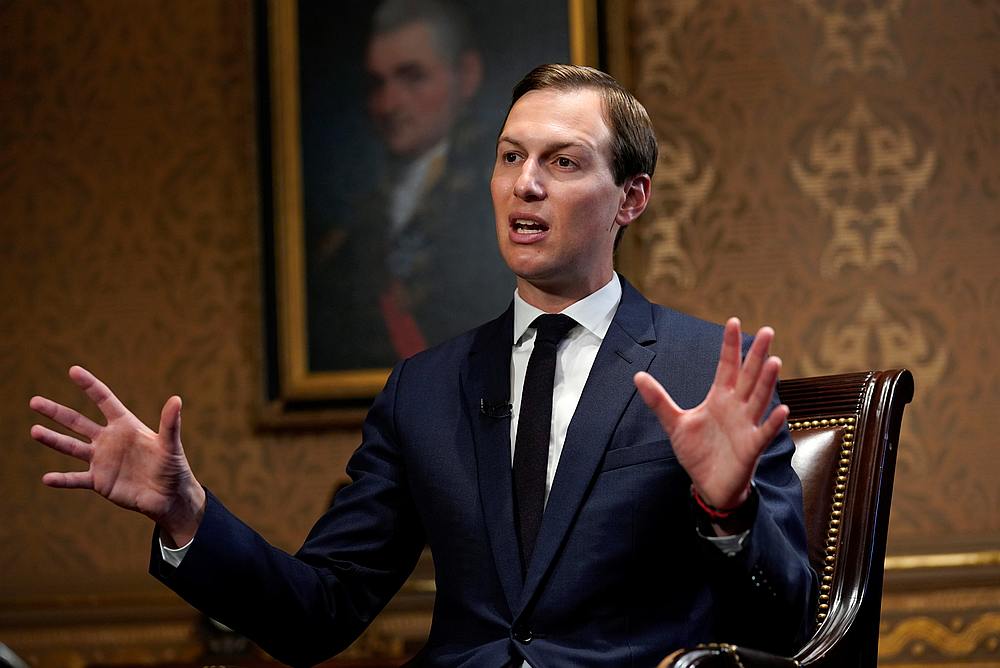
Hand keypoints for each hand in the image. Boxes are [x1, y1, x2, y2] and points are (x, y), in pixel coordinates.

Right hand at [29, 366, 204, 545]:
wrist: (169, 496)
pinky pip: (76, 479)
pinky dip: (62, 479)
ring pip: (71, 447)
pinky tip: (46, 478)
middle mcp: (109, 440)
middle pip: (77, 422)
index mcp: (125, 426)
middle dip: (56, 412)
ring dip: (52, 439)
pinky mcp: (99, 481)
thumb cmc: (173, 467)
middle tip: (34, 401)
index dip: (90, 386)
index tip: (73, 370)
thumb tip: (176, 399)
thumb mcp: (171, 444)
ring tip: (34, 430)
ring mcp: (101, 460)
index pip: (104, 400)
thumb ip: (170, 423)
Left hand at [634, 318, 787, 512]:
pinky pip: (764, 432)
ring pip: (759, 399)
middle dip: (756, 355)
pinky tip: (782, 410)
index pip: (727, 366)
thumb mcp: (674, 423)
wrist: (708, 485)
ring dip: (767, 382)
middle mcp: (737, 407)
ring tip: (774, 361)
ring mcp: (746, 426)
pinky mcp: (751, 447)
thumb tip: (638, 376)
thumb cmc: (698, 452)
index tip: (732, 322)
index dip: (730, 346)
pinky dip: (773, 422)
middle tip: (767, 331)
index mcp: (720, 398)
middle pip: (749, 376)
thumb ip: (658, 400)